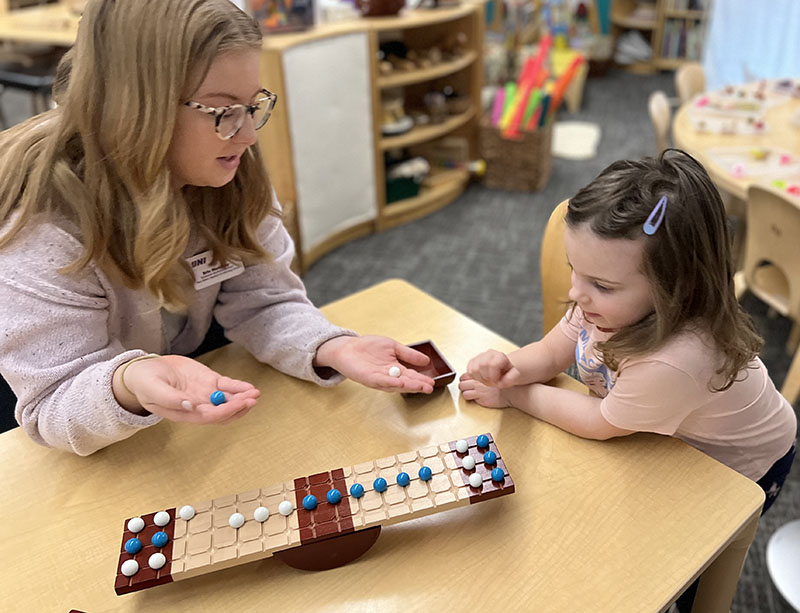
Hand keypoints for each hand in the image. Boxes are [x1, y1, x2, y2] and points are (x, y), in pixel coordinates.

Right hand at [117, 355, 260, 423]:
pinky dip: (239, 386)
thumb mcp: (153, 390)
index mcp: (185, 413)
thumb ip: (171, 399)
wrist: (144, 371)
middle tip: (252, 398)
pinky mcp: (209, 382)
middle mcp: (199, 407)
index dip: (226, 411)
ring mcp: (205, 394)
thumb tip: (191, 405)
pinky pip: (227, 386)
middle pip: (224, 411)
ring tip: (255, 393)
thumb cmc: (145, 383)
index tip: (239, 404)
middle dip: (240, 406)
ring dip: (243, 398)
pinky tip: (249, 387)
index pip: (210, 416)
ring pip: (229, 400)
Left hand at [315, 335, 434, 392]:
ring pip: (396, 384)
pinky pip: (382, 382)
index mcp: (395, 369)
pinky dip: (392, 383)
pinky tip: (401, 383)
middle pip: (406, 382)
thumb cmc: (368, 347)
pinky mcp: (369, 378)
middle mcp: (389, 376)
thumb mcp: (392, 346)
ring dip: (409, 386)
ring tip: (421, 387)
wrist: (347, 347)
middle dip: (418, 385)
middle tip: (429, 387)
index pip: (411, 376)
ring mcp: (379, 379)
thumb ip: (408, 354)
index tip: (432, 382)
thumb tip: (426, 360)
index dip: (422, 379)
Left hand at [458, 373, 509, 408]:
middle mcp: (477, 382)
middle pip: (461, 384)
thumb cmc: (503, 384)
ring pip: (463, 391)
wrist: (511, 391)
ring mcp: (478, 390)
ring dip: (466, 393)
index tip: (467, 382)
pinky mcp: (481, 398)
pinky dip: (471, 399)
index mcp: (480, 374)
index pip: (464, 376)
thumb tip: (470, 378)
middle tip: (468, 389)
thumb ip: (481, 375)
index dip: (465, 380)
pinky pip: (469, 398)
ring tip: (471, 394)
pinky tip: (476, 398)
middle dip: (463, 386)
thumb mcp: (492, 374)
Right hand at [465, 349, 520, 387]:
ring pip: (473, 369)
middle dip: (486, 378)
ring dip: (479, 378)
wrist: (503, 369)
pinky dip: (474, 377)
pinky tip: (481, 378)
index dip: (493, 376)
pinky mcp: (473, 361)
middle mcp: (489, 353)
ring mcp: (480, 356)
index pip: (492, 364)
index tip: (497, 382)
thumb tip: (502, 382)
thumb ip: (511, 378)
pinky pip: (469, 370)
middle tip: (491, 382)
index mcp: (500, 356)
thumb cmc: (508, 372)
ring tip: (487, 381)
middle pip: (481, 365)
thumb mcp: (514, 375)